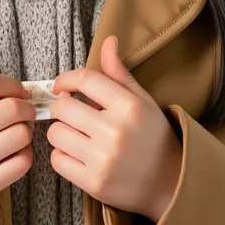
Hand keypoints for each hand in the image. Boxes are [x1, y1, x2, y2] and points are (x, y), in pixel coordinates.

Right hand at [0, 38, 36, 224]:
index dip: (12, 84)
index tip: (18, 91)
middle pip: (11, 109)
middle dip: (26, 106)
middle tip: (26, 109)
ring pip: (21, 136)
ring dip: (26, 131)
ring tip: (18, 131)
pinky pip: (22, 163)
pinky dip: (25, 155)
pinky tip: (15, 152)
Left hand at [47, 36, 182, 223]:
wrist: (168, 183)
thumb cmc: (152, 137)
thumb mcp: (142, 101)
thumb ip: (118, 73)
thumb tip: (108, 41)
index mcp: (129, 106)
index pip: (84, 80)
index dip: (66, 79)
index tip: (62, 86)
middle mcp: (116, 131)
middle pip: (63, 107)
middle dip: (63, 108)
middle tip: (72, 114)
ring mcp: (104, 159)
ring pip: (55, 134)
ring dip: (61, 132)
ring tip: (77, 135)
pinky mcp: (93, 183)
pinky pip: (57, 160)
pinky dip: (62, 156)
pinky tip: (78, 155)